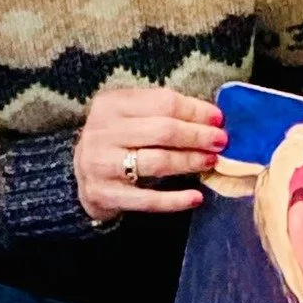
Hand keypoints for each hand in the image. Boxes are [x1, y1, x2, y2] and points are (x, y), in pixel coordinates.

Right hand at [73, 89, 225, 222]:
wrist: (81, 174)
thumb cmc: (117, 140)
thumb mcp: (130, 115)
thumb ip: (162, 111)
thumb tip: (212, 118)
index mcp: (111, 104)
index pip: (163, 102)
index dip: (195, 111)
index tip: (218, 119)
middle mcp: (102, 131)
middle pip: (162, 131)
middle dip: (197, 136)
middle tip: (221, 142)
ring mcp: (101, 164)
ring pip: (157, 162)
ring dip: (189, 162)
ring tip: (210, 162)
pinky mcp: (105, 194)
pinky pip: (147, 199)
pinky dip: (175, 200)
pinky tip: (196, 198)